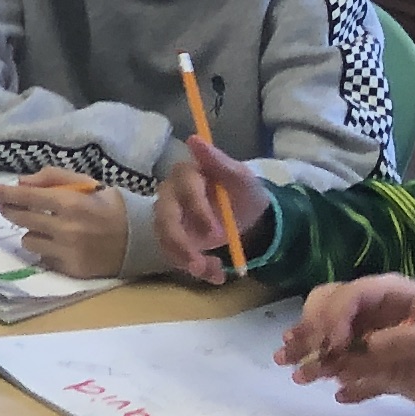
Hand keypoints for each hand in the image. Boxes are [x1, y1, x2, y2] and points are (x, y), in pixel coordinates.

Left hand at [0, 168, 127, 277]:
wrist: (139, 239)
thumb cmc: (108, 206)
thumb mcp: (86, 183)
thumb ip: (52, 178)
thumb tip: (20, 183)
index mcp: (70, 203)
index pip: (26, 197)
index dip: (5, 193)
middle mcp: (66, 229)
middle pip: (21, 219)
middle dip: (10, 210)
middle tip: (7, 206)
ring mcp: (68, 252)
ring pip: (28, 240)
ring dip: (32, 231)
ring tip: (46, 227)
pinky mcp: (71, 269)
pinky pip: (43, 257)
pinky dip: (46, 249)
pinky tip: (59, 243)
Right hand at [154, 136, 271, 281]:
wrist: (249, 218)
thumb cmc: (244, 193)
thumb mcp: (241, 178)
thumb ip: (220, 162)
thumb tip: (194, 139)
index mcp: (187, 175)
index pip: (184, 189)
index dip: (197, 210)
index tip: (216, 232)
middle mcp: (171, 195)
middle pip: (165, 217)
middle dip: (182, 242)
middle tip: (201, 263)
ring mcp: (170, 218)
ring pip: (166, 238)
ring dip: (186, 259)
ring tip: (211, 273)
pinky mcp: (173, 238)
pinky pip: (175, 254)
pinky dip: (195, 268)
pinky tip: (215, 276)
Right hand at [284, 278, 414, 415]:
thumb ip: (404, 339)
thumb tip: (362, 345)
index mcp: (393, 295)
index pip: (351, 294)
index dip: (333, 314)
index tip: (329, 342)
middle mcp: (378, 314)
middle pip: (330, 312)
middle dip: (310, 331)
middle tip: (293, 354)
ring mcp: (377, 342)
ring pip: (334, 343)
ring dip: (315, 359)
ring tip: (300, 378)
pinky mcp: (382, 370)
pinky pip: (354, 374)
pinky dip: (345, 384)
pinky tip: (342, 395)